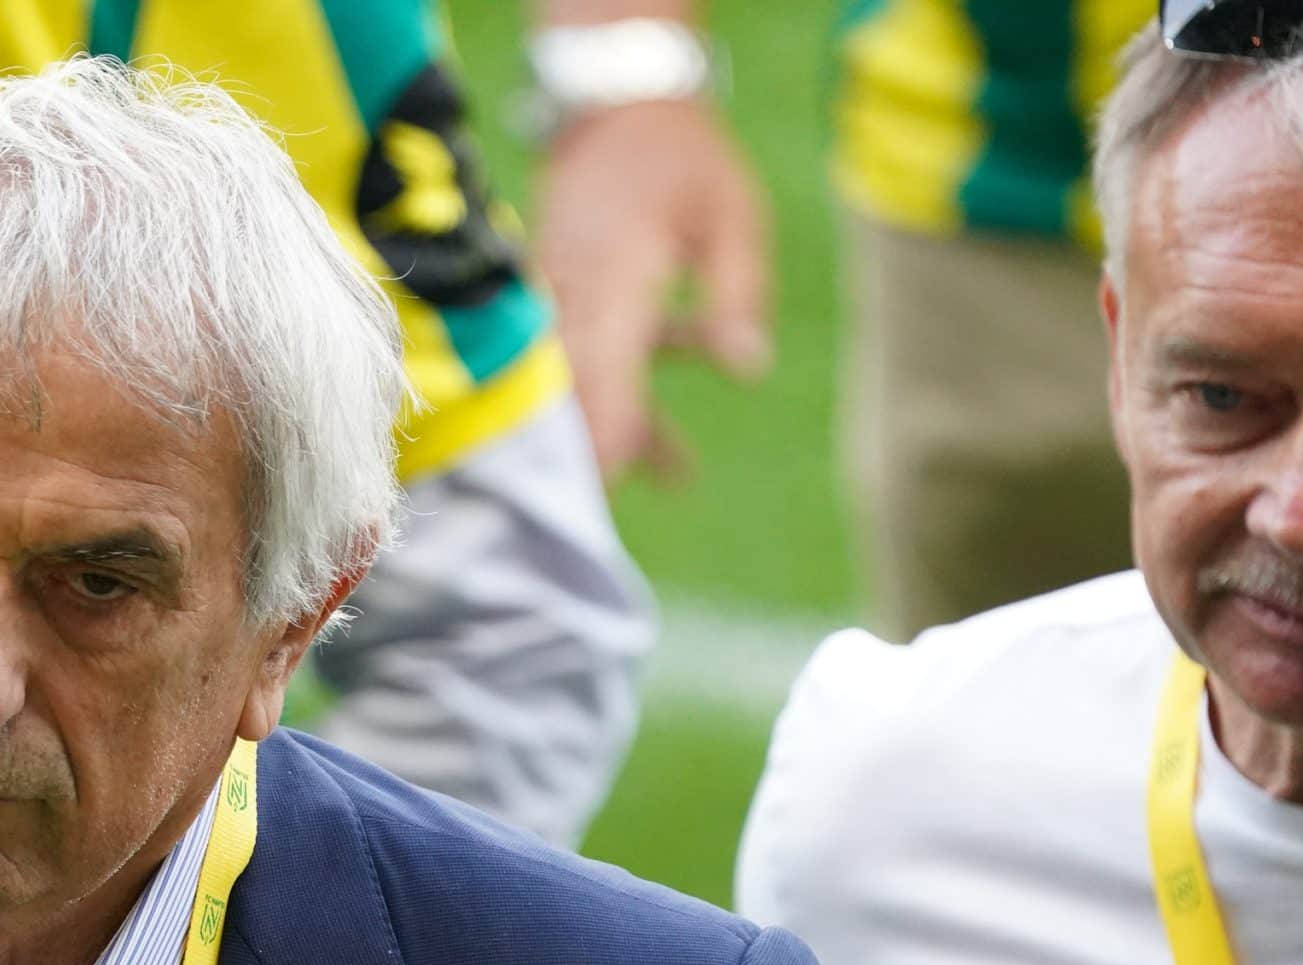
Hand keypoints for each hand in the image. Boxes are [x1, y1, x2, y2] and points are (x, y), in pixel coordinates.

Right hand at [535, 96, 770, 481]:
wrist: (619, 109)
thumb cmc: (684, 162)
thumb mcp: (731, 216)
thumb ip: (737, 292)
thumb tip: (748, 367)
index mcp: (619, 267)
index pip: (606, 359)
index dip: (605, 422)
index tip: (609, 479)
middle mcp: (575, 288)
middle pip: (569, 384)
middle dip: (585, 450)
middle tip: (602, 517)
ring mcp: (556, 296)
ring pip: (564, 382)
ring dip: (597, 438)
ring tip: (643, 498)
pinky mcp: (554, 303)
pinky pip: (569, 365)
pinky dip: (605, 409)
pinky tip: (665, 462)